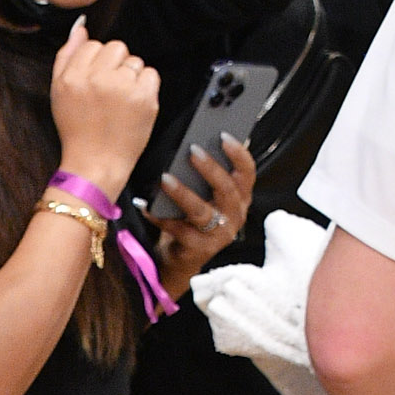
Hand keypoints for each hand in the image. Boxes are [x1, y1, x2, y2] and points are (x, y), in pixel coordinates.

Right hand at [49, 19, 160, 201]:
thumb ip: (66, 56)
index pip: (93, 45)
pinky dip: (145, 88)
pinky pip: (151, 74)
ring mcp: (122, 88)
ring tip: (120, 102)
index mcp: (72, 77)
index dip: (96, 64)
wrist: (95, 165)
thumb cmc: (77, 130)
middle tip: (109, 93)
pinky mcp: (144, 98)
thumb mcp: (59, 92)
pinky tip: (133, 105)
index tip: (95, 84)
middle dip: (115, 66)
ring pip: (134, 61)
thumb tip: (80, 27)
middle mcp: (96, 79)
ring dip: (130, 78)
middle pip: (116, 47)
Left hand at [154, 134, 256, 297]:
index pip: (247, 173)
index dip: (238, 154)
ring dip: (182, 193)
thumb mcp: (205, 196)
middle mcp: (234, 216)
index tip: (224, 136)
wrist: (181, 259)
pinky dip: (159, 216)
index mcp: (240, 199)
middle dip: (209, 168)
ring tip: (165, 178)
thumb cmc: (192, 220)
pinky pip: (177, 229)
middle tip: (191, 150)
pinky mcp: (198, 249)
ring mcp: (218, 235)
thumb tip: (196, 144)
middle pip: (226, 189)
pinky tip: (146, 205)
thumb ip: (207, 177)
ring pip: (201, 210)